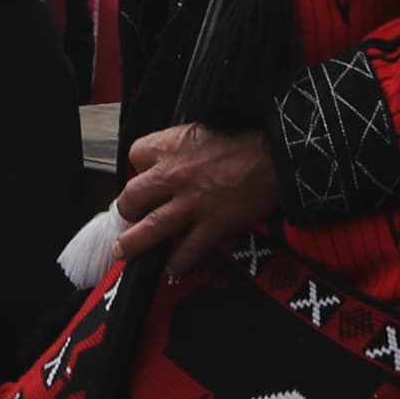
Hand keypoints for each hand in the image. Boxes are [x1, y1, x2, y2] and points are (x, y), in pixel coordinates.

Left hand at [117, 126, 286, 277]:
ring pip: (150, 228)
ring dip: (133, 243)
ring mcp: (191, 203)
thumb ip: (182, 144)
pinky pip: (187, 251)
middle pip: (132, 196)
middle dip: (126, 209)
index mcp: (172, 146)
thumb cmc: (246, 136)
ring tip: (123, 251)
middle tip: (127, 216)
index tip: (141, 176)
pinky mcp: (212, 225)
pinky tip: (171, 271)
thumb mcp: (203, 127)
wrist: (276, 154)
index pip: (135, 155)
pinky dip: (177, 264)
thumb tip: (172, 158)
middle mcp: (175, 175)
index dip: (137, 168)